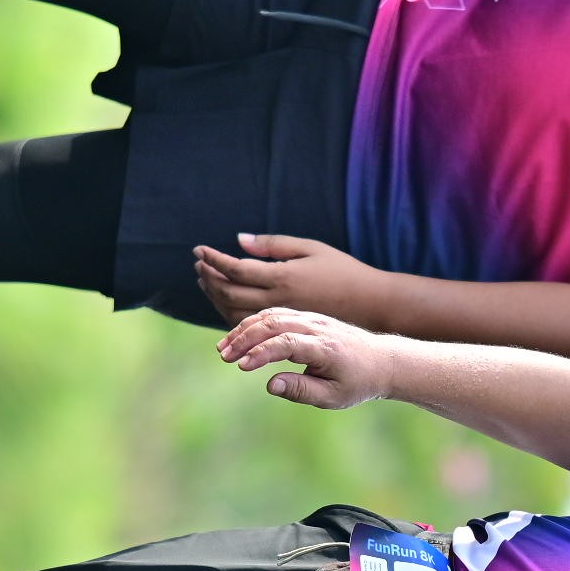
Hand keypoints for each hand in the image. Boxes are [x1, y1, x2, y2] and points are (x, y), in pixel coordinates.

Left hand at [193, 233, 391, 328]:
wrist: (370, 306)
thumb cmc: (343, 271)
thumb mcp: (311, 248)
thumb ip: (273, 245)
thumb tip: (239, 240)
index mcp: (283, 277)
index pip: (235, 269)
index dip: (213, 259)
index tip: (199, 249)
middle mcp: (278, 300)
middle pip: (228, 292)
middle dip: (208, 278)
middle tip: (199, 264)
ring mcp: (279, 318)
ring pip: (233, 312)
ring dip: (214, 295)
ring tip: (206, 280)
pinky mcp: (284, 329)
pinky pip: (247, 324)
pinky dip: (228, 311)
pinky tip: (225, 299)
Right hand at [217, 307, 395, 409]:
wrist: (382, 360)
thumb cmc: (357, 383)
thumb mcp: (333, 397)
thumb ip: (301, 390)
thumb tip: (270, 385)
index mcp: (326, 348)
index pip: (287, 343)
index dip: (261, 353)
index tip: (242, 366)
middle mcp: (318, 328)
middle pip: (275, 323)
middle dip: (245, 338)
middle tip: (224, 356)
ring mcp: (313, 319)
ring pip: (273, 315)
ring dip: (245, 329)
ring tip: (224, 348)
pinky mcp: (309, 317)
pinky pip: (278, 313)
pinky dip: (256, 322)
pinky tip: (240, 337)